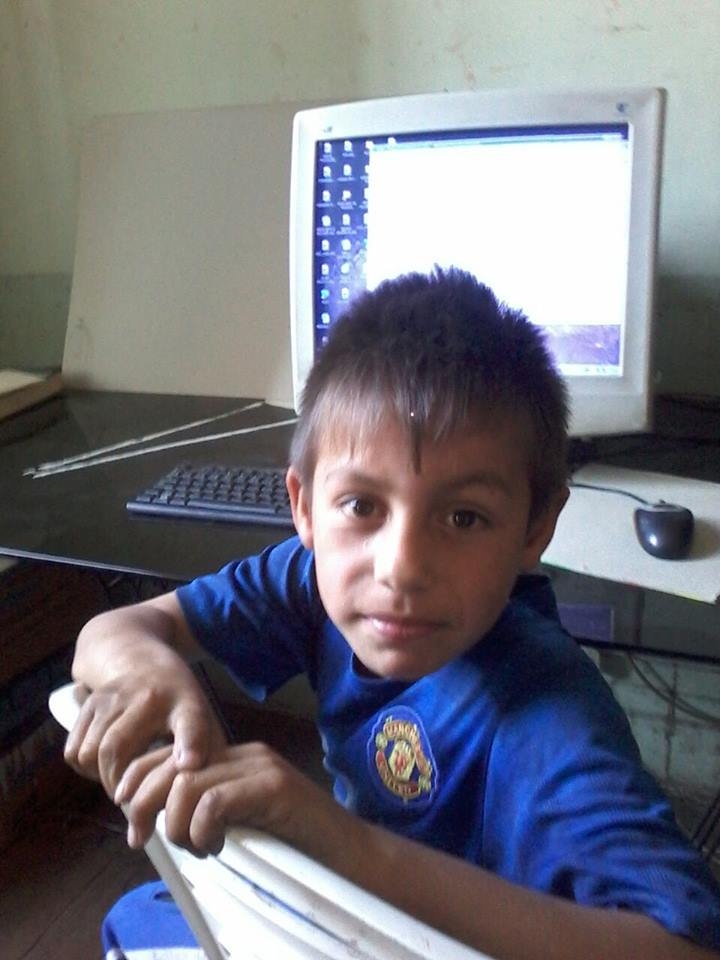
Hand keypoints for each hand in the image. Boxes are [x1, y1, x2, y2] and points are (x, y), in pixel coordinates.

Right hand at [63, 669, 225, 797]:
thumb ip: (205, 760)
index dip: (190, 744)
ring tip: (122, 785)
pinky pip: (74, 751)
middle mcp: (148, 695)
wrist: (142, 660)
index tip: (189, 765)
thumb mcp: (203, 722)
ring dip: (103, 779)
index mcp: (186, 703)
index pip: (190, 722)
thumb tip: (202, 817)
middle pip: (117, 750)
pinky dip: (86, 768)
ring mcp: (113, 696)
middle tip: (133, 807)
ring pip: (91, 753)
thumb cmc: (178, 704)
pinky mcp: (90, 702)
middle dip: (120, 786)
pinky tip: (107, 766)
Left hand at [118, 741, 338, 855]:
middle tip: (144, 840)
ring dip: (177, 825)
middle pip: (170, 765)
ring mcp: (261, 766)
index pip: (169, 756)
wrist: (350, 857)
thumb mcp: (237, 829)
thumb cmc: (294, 850)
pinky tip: (216, 847)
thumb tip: (152, 825)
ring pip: (187, 783)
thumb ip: (205, 817)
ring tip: (198, 849)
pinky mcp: (274, 786)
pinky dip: (202, 829)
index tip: (134, 829)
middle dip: (145, 805)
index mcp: (234, 760)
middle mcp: (245, 754)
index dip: (140, 786)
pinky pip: (214, 800)